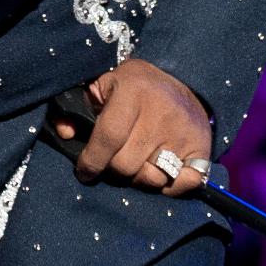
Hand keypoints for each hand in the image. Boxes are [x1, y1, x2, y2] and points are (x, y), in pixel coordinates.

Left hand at [51, 59, 213, 194]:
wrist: (182, 79)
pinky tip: (159, 171)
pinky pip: (182, 184)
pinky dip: (169, 186)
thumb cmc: (133, 87)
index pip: (108, 138)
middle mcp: (161, 112)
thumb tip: (64, 133)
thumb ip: (77, 108)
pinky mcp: (201, 148)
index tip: (84, 171)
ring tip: (136, 162)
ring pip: (151, 178)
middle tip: (113, 161)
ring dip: (138, 178)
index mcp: (132, 91)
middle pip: (126, 164)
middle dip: (113, 169)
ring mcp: (183, 132)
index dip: (92, 161)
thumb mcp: (103, 86)